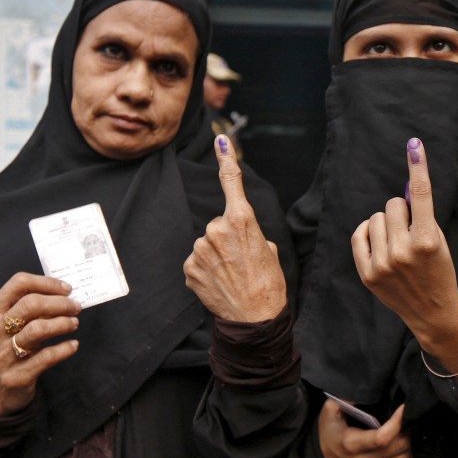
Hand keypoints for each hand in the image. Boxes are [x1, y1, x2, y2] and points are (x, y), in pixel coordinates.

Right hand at [0, 273, 80, 415]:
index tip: (66, 289)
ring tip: (74, 323)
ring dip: (63, 323)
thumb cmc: (4, 351)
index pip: (18, 284)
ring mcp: (1, 355)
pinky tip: (73, 345)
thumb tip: (61, 293)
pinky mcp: (16, 375)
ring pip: (38, 329)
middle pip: (31, 304)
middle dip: (60, 303)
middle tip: (75, 307)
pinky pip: (46, 357)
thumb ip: (24, 309)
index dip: (46, 283)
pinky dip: (64, 348)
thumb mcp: (3, 327)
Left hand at [184, 135, 286, 322]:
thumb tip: (239, 234)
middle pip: (218, 225)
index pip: (232, 183)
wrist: (255, 318)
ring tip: (231, 275)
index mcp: (242, 220)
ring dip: (216, 257)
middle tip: (242, 261)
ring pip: (206, 245)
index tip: (221, 139)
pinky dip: (205, 272)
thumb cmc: (269, 283)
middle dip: (227, 239)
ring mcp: (200, 249)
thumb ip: (251, 233)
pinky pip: (196, 262)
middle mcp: (217, 229)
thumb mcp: (269, 250)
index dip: (226, 158)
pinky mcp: (189, 268)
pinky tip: (218, 283)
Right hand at [318, 400, 411, 457]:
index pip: (382, 438)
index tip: (404, 408)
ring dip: (407, 443)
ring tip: (402, 430)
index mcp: (349, 444)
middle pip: (397, 448)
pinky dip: (405, 456)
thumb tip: (367, 391)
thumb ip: (347, 398)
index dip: (398, 422)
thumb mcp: (331, 409)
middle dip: (405, 430)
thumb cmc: (330, 430)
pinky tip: (400, 445)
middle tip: (404, 418)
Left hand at [351, 138, 457, 383]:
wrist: (432, 311)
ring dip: (386, 224)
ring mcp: (383, 263)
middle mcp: (404, 251)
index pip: (422, 195)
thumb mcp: (440, 242)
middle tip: (411, 230)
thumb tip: (407, 187)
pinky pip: (360, 233)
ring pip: (376, 217)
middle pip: (393, 204)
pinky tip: (381, 245)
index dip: (418, 166)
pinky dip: (369, 233)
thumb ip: (423, 216)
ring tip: (398, 243)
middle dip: (402, 211)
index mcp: (428, 241)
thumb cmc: (439, 271)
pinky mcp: (367, 273)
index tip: (414, 144)